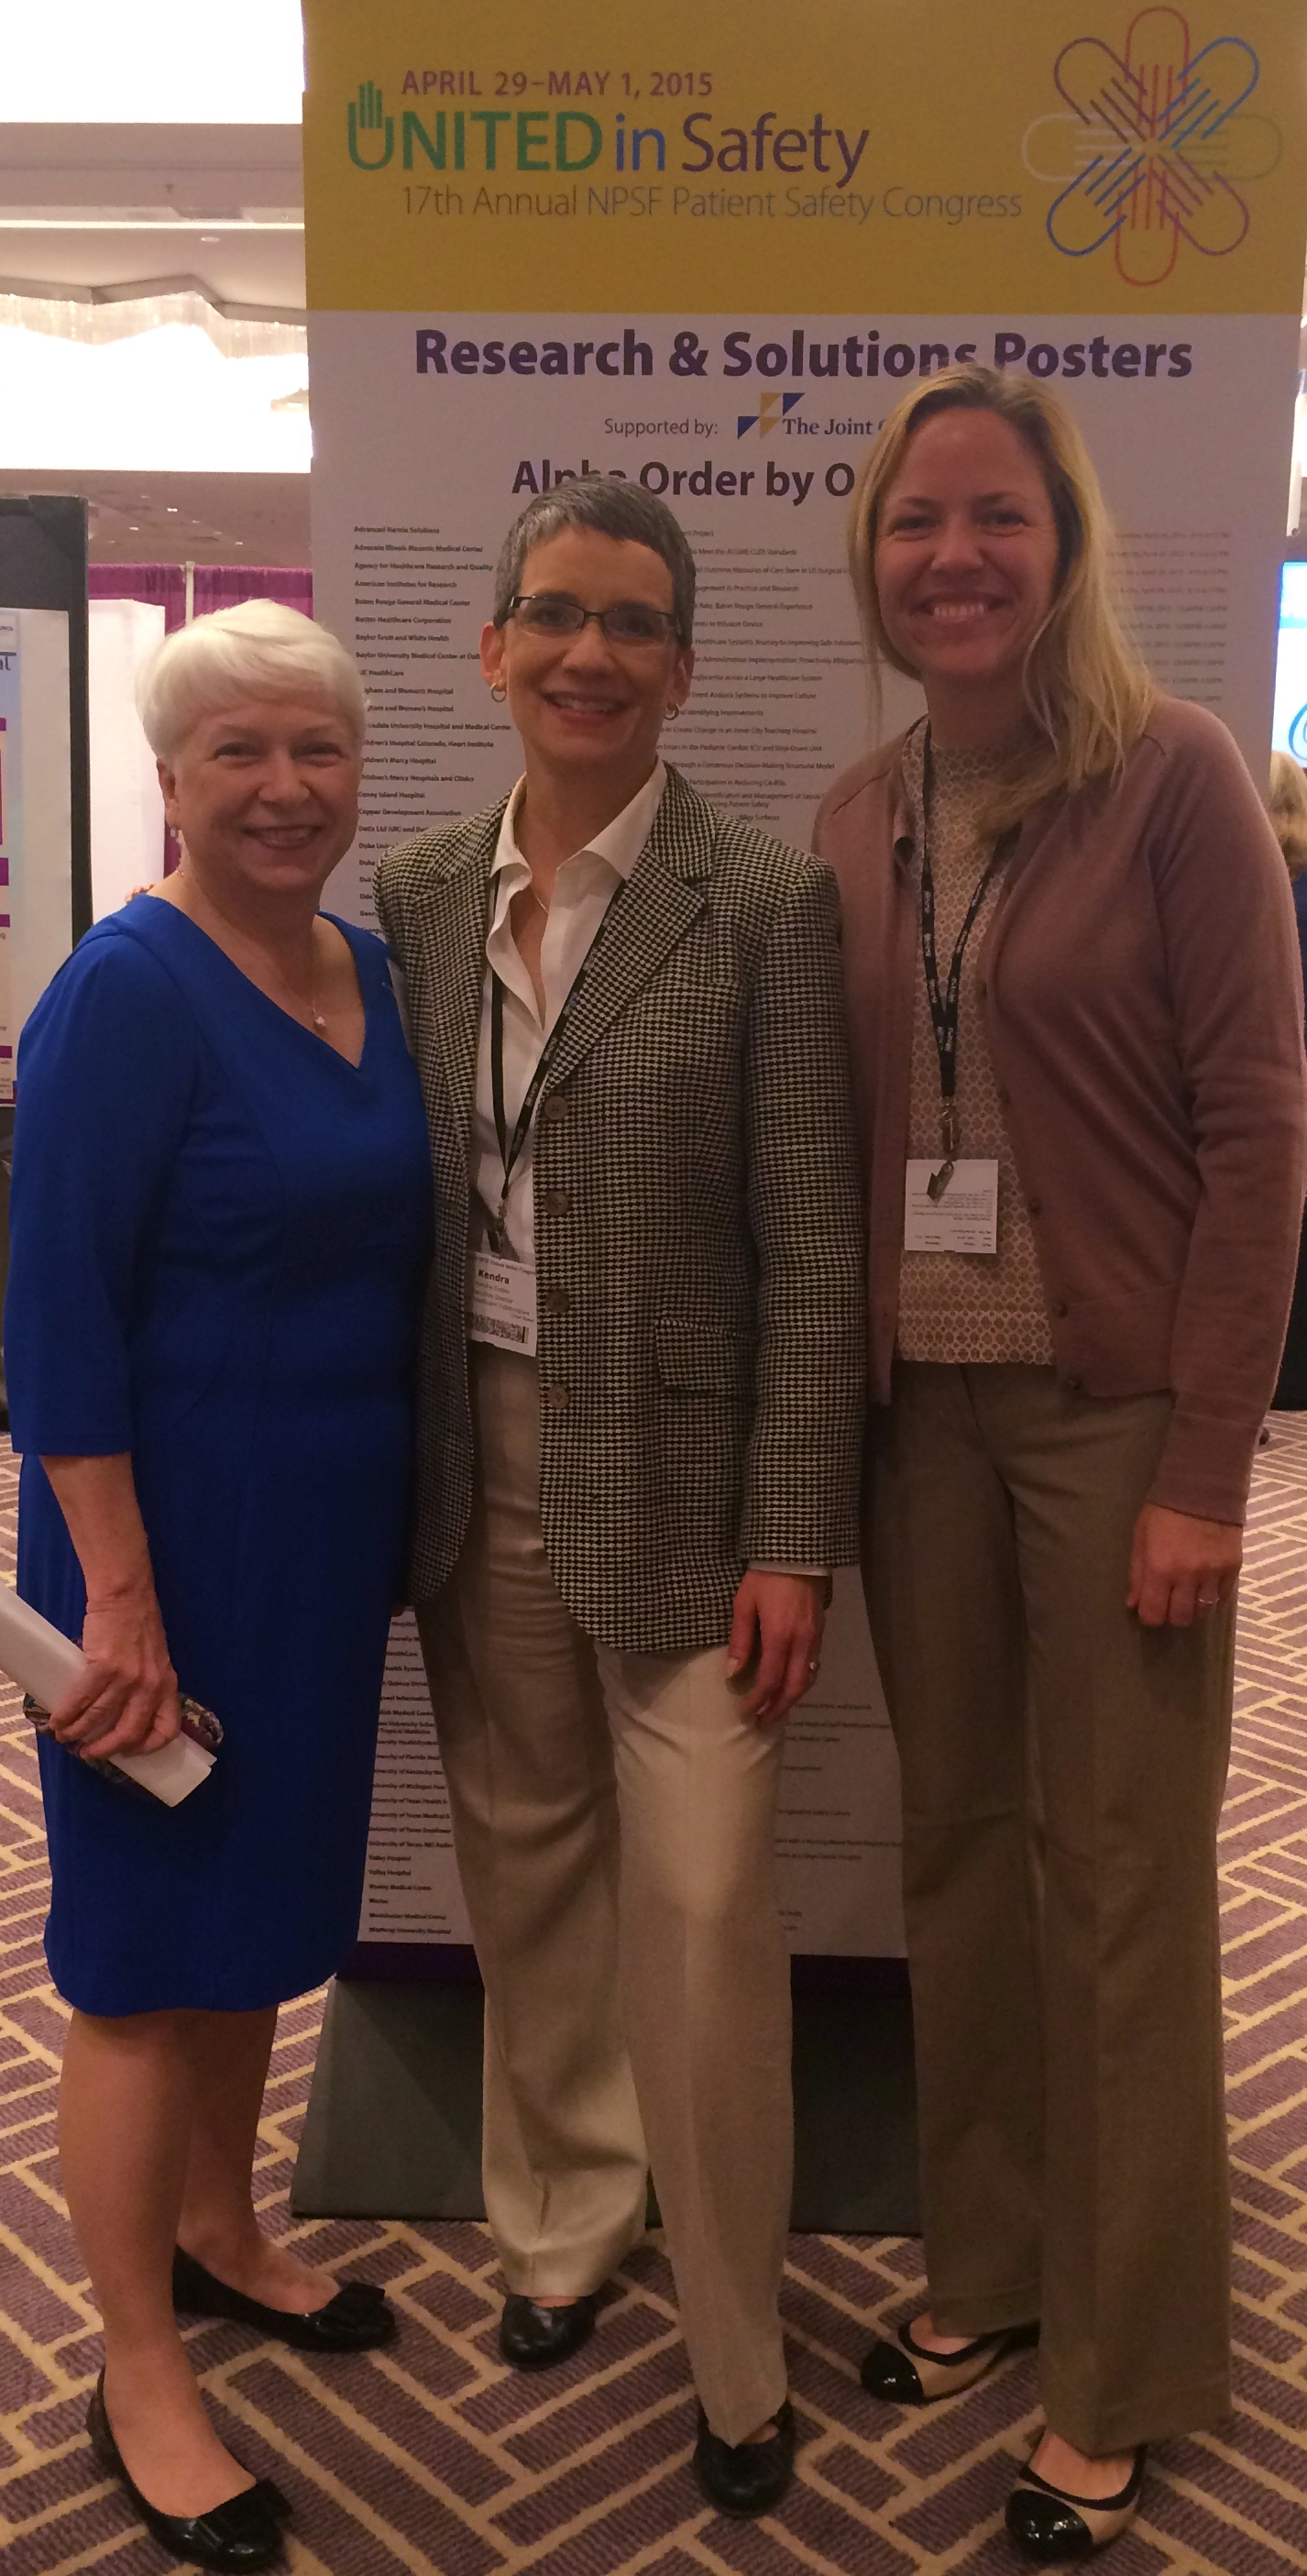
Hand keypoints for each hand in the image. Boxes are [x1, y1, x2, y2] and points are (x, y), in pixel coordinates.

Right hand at [47, 1589, 181, 1759]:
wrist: (126, 1595)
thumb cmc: (138, 1624)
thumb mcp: (156, 1659)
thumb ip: (148, 1684)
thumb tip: (128, 1711)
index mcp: (167, 1685)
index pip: (166, 1728)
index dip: (148, 1747)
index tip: (130, 1753)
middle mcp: (150, 1686)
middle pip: (129, 1732)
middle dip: (106, 1748)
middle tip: (89, 1752)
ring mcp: (128, 1678)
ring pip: (100, 1718)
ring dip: (80, 1732)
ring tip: (67, 1736)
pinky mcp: (104, 1667)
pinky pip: (82, 1700)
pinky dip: (67, 1715)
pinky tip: (58, 1721)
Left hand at [726, 1572, 824, 1722]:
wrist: (797, 1553)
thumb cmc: (764, 1577)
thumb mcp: (743, 1604)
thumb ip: (740, 1640)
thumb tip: (732, 1673)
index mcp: (780, 1636)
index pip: (769, 1680)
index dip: (758, 1701)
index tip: (745, 1713)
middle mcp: (801, 1642)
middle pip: (793, 1687)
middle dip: (778, 1708)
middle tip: (762, 1723)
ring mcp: (814, 1638)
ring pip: (807, 1679)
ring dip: (791, 1699)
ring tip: (776, 1710)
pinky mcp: (820, 1632)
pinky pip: (813, 1665)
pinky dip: (802, 1682)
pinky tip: (791, 1686)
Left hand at [1126, 1503, 1241, 1628]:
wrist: (1203, 1488)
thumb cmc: (1164, 1512)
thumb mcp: (1141, 1538)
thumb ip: (1137, 1573)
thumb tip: (1133, 1604)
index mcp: (1160, 1568)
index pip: (1154, 1614)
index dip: (1150, 1616)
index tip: (1150, 1607)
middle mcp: (1187, 1576)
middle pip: (1180, 1619)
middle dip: (1172, 1615)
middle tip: (1169, 1602)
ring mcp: (1212, 1573)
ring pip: (1203, 1612)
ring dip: (1193, 1608)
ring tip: (1187, 1594)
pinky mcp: (1232, 1568)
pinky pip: (1222, 1597)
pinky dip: (1212, 1596)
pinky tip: (1205, 1584)